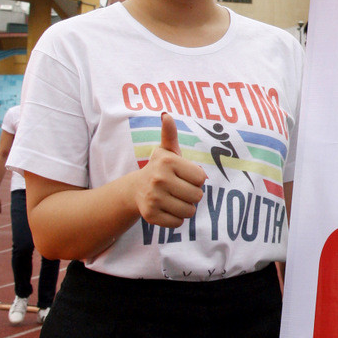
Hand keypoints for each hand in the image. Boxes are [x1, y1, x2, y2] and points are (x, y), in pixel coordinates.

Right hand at [134, 114, 205, 228]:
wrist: (136, 189)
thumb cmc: (159, 169)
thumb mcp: (166, 151)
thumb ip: (170, 134)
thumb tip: (166, 115)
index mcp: (167, 162)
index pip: (201, 178)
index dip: (196, 179)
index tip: (184, 176)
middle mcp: (159, 179)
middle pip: (197, 196)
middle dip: (192, 195)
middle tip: (179, 189)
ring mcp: (154, 198)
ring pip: (189, 211)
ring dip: (185, 208)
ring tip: (174, 199)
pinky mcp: (150, 216)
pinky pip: (178, 223)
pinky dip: (176, 219)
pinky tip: (166, 209)